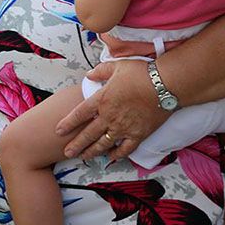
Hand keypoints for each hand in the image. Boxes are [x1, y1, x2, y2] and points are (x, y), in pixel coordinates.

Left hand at [56, 61, 170, 160]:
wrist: (165, 84)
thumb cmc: (141, 73)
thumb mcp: (116, 66)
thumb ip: (100, 71)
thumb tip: (89, 74)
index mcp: (102, 100)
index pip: (79, 114)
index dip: (68, 123)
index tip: (58, 131)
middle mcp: (109, 116)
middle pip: (88, 134)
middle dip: (76, 145)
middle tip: (67, 152)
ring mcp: (124, 127)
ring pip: (103, 144)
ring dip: (92, 152)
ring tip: (84, 157)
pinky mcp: (139, 134)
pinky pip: (125, 148)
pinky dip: (118, 154)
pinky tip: (111, 158)